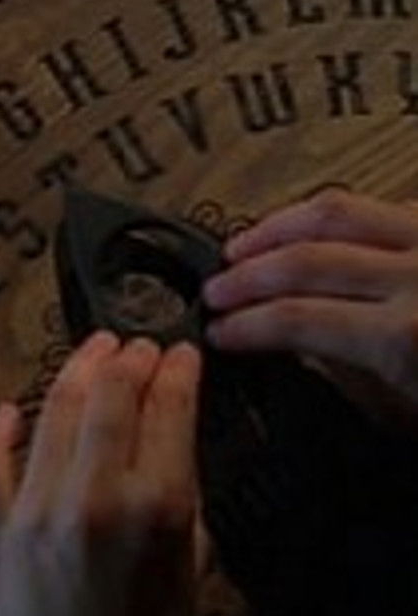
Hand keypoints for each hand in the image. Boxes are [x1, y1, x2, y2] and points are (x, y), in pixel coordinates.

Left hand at [0, 332, 202, 615]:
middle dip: (129, 357)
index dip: (178, 368)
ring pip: (54, 412)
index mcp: (157, 508)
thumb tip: (169, 434)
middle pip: (110, 395)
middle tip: (136, 344)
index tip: (181, 352)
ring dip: (75, 370)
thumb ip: (183, 493)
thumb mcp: (190, 563)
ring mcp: (38, 514)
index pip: (169, 407)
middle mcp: (95, 500)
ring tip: (92, 350)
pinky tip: (10, 409)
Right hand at [203, 188, 417, 432]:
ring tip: (243, 245)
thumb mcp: (409, 412)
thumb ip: (352, 377)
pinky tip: (307, 227)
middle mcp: (417, 277)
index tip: (220, 332)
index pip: (298, 318)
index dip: (247, 324)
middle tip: (216, 289)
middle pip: (305, 259)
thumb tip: (298, 351)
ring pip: (334, 210)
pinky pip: (372, 203)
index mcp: (405, 337)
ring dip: (277, 227)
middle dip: (247, 275)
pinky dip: (327, 214)